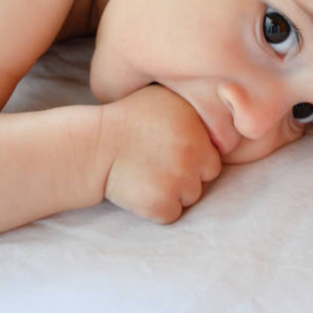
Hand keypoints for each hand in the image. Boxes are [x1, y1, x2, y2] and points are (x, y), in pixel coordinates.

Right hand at [100, 85, 221, 222]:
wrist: (92, 147)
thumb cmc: (125, 121)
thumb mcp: (162, 98)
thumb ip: (194, 108)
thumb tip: (220, 115)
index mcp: (197, 124)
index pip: (212, 151)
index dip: (193, 153)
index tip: (168, 148)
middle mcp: (194, 151)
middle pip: (207, 175)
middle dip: (188, 173)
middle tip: (158, 163)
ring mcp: (180, 179)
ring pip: (191, 196)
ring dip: (173, 191)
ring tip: (146, 173)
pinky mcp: (162, 204)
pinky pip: (172, 214)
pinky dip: (157, 208)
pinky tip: (139, 188)